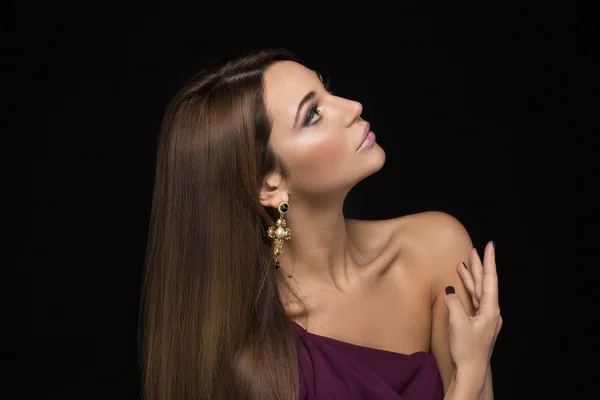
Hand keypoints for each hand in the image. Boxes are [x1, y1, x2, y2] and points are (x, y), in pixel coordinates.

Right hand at [444, 241, 501, 369]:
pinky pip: (474, 300)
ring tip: (464, 262)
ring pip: (478, 291)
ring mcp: (485, 317)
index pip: (490, 280)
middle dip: (479, 265)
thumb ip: (454, 304)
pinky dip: (467, 290)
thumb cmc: (467, 350)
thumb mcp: (458, 324)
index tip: (490, 246)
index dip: (489, 261)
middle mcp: (490, 311)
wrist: (472, 371)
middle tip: (475, 249)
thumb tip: (450, 290)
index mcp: (490, 310)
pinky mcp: (478, 322)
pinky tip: (461, 284)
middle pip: (484, 283)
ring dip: (471, 277)